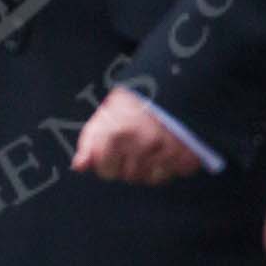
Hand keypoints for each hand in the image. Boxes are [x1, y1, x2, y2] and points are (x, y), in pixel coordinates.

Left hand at [71, 86, 201, 184]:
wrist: (171, 86)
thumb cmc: (133, 101)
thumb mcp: (105, 114)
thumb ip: (89, 142)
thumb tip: (78, 166)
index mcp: (118, 132)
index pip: (105, 170)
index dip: (106, 161)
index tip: (112, 149)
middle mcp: (142, 144)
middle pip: (128, 176)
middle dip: (127, 164)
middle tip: (133, 144)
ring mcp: (166, 151)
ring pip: (150, 179)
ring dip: (148, 167)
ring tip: (149, 145)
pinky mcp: (187, 155)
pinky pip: (172, 174)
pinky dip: (169, 166)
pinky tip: (164, 150)